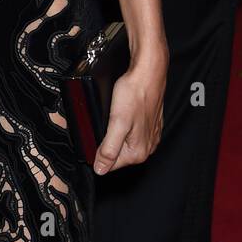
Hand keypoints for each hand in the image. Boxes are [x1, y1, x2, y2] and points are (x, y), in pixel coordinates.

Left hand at [93, 47, 166, 174]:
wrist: (148, 72)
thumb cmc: (135, 93)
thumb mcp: (117, 123)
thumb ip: (109, 149)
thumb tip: (100, 169)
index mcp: (138, 152)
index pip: (110, 165)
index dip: (96, 153)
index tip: (92, 137)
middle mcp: (147, 147)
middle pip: (116, 154)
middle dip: (104, 142)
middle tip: (101, 122)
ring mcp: (149, 136)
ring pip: (122, 142)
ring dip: (112, 132)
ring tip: (111, 116)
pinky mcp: (149, 124)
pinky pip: (130, 131)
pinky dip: (121, 125)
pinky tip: (120, 113)